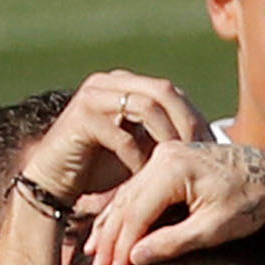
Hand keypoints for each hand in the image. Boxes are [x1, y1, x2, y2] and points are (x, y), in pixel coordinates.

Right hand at [15, 72, 209, 204]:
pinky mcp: (81, 117)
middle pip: (164, 91)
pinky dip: (137, 156)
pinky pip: (120, 133)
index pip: (172, 92)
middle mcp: (110, 82)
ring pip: (146, 107)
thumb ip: (162, 137)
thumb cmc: (99, 170)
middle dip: (187, 123)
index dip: (195, 117)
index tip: (213, 148)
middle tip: (201, 154)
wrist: (52, 183)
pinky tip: (146, 176)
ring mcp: (94, 95)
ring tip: (177, 165)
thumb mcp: (139, 148)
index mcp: (126, 84)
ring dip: (166, 137)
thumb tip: (207, 139)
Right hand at [84, 142, 264, 264]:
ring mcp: (166, 155)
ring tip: (95, 253)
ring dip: (111, 225)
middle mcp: (164, 156)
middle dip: (110, 239)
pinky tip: (110, 228)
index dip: (122, 247)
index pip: (137, 214)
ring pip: (128, 194)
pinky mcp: (170, 160)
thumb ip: (172, 243)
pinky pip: (139, 187)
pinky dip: (124, 210)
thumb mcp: (213, 229)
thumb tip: (134, 259)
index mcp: (174, 169)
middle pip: (127, 203)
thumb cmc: (250, 203)